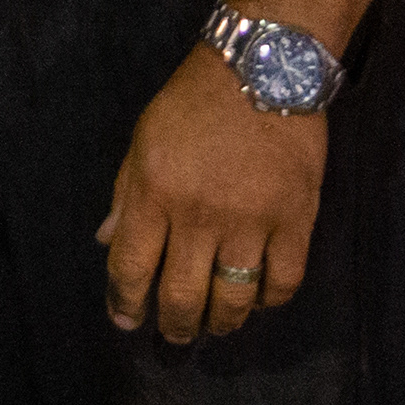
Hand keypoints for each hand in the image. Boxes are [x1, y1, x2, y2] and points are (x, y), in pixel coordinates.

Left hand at [99, 44, 325, 342]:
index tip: (125, 320)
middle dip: (174, 325)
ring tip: (215, 325)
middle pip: (183, 296)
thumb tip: (108, 242)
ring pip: (234, 300)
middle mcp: (198, 215)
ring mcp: (250, 222)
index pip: (131, 266)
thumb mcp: (143, 141)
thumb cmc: (192, 103)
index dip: (124, 302)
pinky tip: (258, 298)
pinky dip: (269, 301)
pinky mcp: (296, 221)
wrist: (261, 70)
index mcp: (153, 193)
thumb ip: (125, 194)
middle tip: (175, 333)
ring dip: (222, 323)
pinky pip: (283, 283)